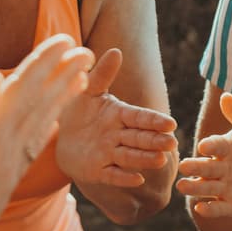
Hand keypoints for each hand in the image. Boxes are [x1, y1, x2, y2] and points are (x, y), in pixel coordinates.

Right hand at [0, 35, 92, 230]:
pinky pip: (30, 149)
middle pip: (40, 104)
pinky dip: (42, 132)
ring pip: (40, 125)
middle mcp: (7, 150)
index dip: (45, 63)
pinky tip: (49, 128)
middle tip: (86, 52)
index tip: (68, 40)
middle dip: (62, 75)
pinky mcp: (2, 184)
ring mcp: (6, 168)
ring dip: (59, 100)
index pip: (25, 90)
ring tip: (79, 82)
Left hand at [52, 48, 178, 188]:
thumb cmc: (79, 111)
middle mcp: (118, 136)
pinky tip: (137, 179)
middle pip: (139, 139)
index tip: (170, 123)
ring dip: (145, 159)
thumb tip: (116, 51)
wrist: (59, 137)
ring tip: (161, 160)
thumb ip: (102, 74)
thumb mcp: (88, 90)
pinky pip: (112, 175)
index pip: (140, 118)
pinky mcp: (98, 171)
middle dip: (155, 141)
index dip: (154, 121)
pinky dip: (124, 178)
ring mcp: (109, 155)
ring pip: (130, 157)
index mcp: (120, 115)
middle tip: (172, 142)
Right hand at [176, 93, 231, 218]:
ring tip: (183, 186)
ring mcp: (225, 187)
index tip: (205, 146)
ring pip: (207, 187)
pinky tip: (202, 209)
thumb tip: (226, 96)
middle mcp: (221, 168)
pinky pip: (220, 208)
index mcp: (225, 148)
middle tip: (184, 166)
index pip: (215, 146)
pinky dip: (211, 209)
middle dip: (195, 167)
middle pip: (205, 167)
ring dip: (195, 187)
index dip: (211, 146)